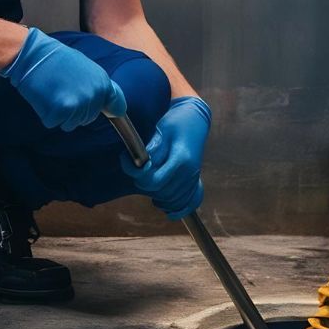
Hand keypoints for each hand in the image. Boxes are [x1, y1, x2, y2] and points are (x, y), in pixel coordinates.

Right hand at [0, 28, 126, 130]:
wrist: (34, 55)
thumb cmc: (57, 60)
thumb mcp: (86, 68)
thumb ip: (98, 86)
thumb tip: (117, 108)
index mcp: (103, 83)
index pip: (115, 107)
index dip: (100, 108)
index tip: (95, 107)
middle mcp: (94, 96)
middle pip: (87, 118)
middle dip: (74, 110)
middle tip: (61, 90)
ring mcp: (78, 105)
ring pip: (70, 124)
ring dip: (60, 114)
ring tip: (53, 93)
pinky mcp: (60, 112)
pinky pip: (53, 123)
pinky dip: (46, 114)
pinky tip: (44, 98)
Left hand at [121, 96, 209, 219]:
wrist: (196, 118)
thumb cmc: (177, 121)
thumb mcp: (162, 129)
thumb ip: (152, 149)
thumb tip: (141, 164)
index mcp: (181, 158)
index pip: (155, 181)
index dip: (139, 175)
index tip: (132, 161)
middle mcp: (189, 172)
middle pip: (160, 192)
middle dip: (144, 182)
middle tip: (136, 167)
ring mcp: (193, 178)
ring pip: (170, 199)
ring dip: (155, 194)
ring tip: (147, 179)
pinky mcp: (194, 180)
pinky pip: (187, 203)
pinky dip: (177, 208)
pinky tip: (168, 210)